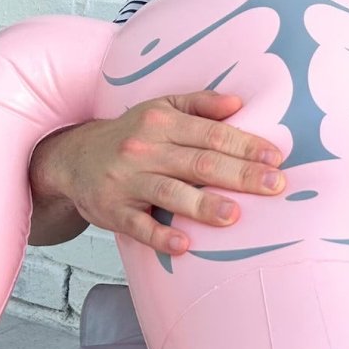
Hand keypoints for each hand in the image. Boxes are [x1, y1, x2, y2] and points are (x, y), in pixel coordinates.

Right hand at [29, 91, 284, 254]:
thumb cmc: (129, 134)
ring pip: (170, 193)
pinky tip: (184, 244)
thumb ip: (200, 104)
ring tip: (234, 215)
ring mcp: (128, 182)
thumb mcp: (161, 108)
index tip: (275, 158)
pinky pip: (139, 226)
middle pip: (199, 163)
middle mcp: (145, 149)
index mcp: (162, 123)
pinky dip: (161, 235)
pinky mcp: (113, 211)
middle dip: (240, 174)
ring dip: (204, 204)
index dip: (245, 145)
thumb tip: (239, 103)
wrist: (73, 158)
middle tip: (274, 186)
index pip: (211, 134)